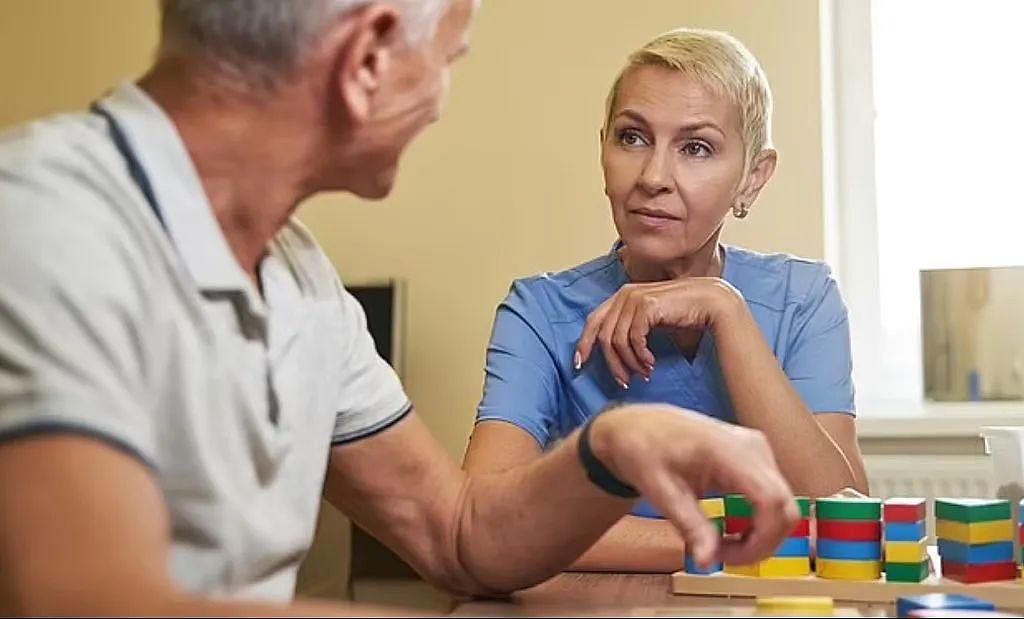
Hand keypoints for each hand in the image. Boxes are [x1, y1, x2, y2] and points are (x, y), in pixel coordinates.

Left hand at [575, 278, 743, 386]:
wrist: (710, 303)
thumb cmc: (682, 315)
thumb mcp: (650, 323)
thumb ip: (630, 330)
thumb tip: (613, 356)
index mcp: (621, 297)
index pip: (593, 321)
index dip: (584, 343)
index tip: (580, 364)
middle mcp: (624, 294)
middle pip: (603, 335)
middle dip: (612, 363)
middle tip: (623, 382)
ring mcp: (634, 298)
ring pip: (617, 340)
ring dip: (630, 363)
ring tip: (644, 374)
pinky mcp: (647, 305)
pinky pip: (634, 339)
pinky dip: (641, 356)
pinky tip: (651, 364)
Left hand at [588, 404, 798, 568]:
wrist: (639, 426)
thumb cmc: (645, 452)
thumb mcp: (661, 493)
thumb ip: (690, 527)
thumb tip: (706, 563)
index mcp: (728, 450)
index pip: (771, 500)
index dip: (762, 539)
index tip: (729, 558)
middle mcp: (753, 447)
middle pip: (784, 507)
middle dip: (762, 543)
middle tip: (722, 557)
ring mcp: (758, 450)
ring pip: (782, 505)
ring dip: (761, 534)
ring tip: (722, 544)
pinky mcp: (756, 458)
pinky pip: (772, 497)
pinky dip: (759, 521)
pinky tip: (731, 530)